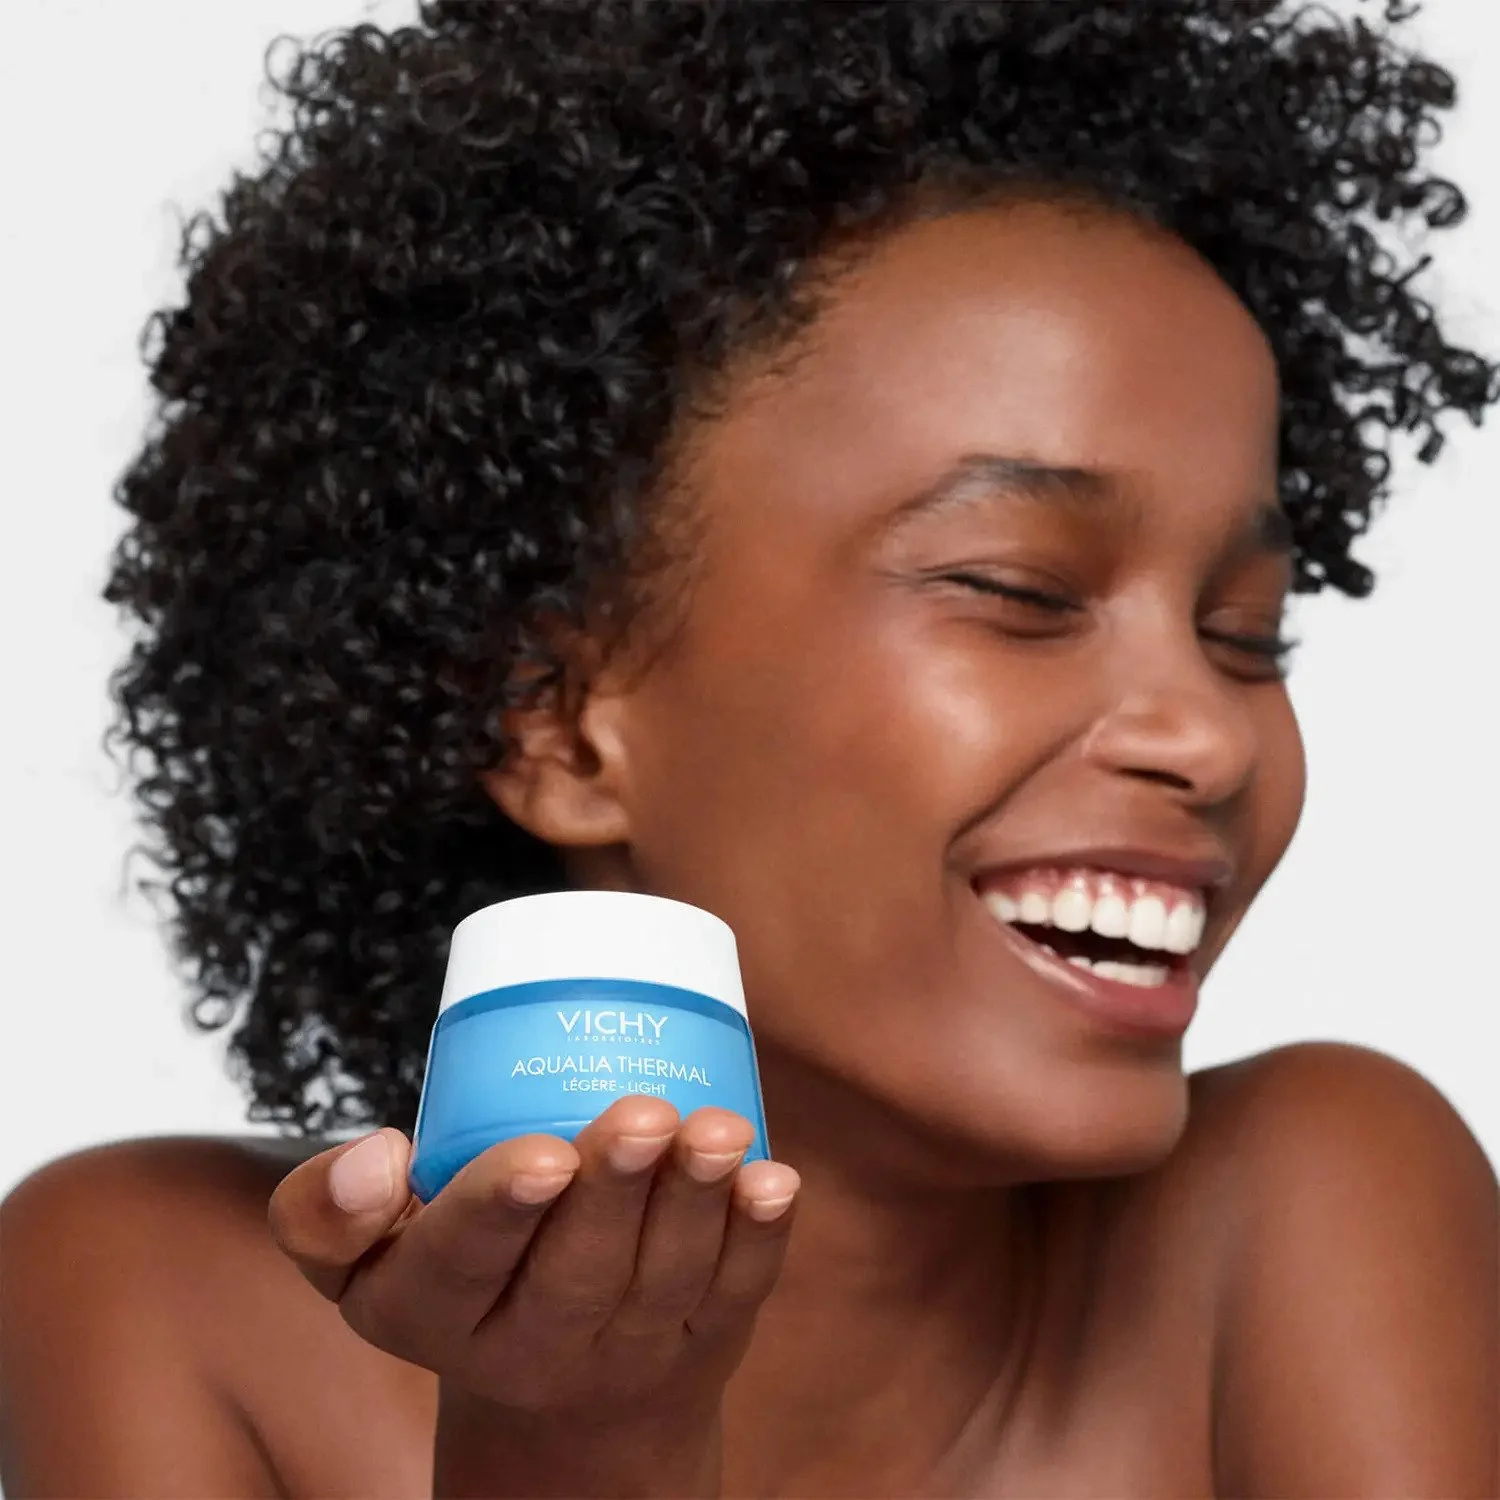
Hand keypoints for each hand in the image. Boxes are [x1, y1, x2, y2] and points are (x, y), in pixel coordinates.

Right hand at [268, 1098, 799, 1493]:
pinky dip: (759, 1235)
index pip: (458, 1264)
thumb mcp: (364, 1262)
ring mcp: (628, 1351)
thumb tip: (377, 1150)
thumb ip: (327, 1211)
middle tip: (640, 1115)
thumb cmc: (461, 1279)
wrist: (554, 1397)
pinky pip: (736, 1294)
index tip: (539, 1154)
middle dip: (612, 1193)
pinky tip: (771, 1180)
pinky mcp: (704, 1343)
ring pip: (664, 1278)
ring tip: (717, 1132)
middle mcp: (531, 1348)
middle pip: (574, 1274)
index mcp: (431, 1315)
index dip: (497, 1209)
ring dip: (696, 1201)